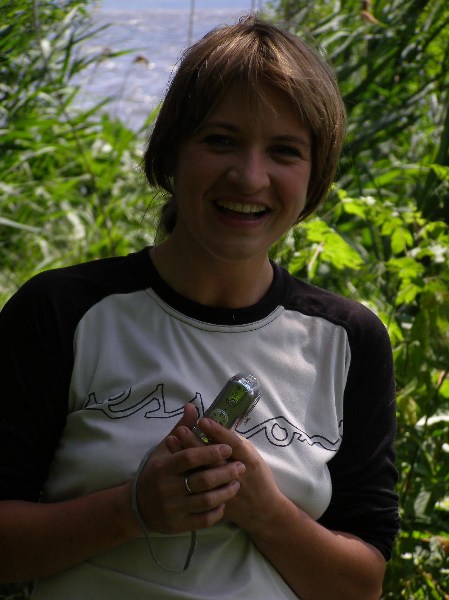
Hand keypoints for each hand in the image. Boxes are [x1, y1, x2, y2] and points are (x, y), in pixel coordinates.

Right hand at [134, 406, 244, 534]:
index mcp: (163, 467)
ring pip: (206, 501)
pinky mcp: (178, 525)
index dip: (210, 452)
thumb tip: (192, 406)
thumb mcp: (163, 449)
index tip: (228, 448)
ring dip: (225, 491)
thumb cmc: (154, 472)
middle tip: (240, 466)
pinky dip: (216, 511)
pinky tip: (224, 502)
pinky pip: (203, 520)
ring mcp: (172, 509)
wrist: (136, 507)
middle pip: (202, 480)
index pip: (189, 457)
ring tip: (237, 483)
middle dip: (225, 472)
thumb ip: (180, 429)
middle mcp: (167, 488)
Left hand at [171, 417, 285, 536]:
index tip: (202, 420)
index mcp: (247, 459)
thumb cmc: (258, 477)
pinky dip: (185, 474)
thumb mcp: (251, 456)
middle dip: (195, 442)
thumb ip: (235, 442)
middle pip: (213, 458)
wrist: (262, 510)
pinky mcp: (215, 502)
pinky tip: (172, 464)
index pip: (232, 443)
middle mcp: (235, 474)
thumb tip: (215, 426)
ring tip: (171, 441)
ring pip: (202, 472)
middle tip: (180, 429)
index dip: (217, 432)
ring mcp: (224, 490)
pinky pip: (197, 488)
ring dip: (185, 455)